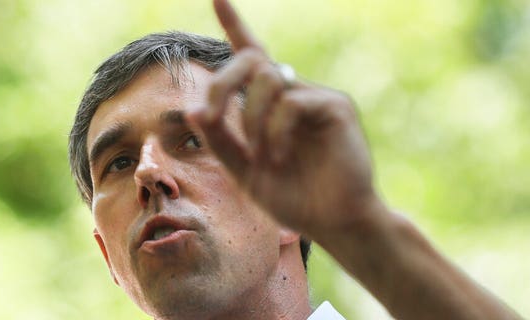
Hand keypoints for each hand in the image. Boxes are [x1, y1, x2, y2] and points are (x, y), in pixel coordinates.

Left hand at [188, 0, 380, 235]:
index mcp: (271, 105)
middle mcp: (292, 93)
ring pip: (267, 78)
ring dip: (251, 120)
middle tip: (210, 117)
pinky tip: (281, 158)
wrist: (334, 223)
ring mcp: (315, 96)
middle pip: (250, 59)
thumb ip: (221, 141)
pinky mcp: (335, 106)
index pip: (252, 55)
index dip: (235, 25)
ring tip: (263, 157)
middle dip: (221, 84)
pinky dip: (275, 132)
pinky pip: (290, 103)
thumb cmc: (293, 198)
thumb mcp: (244, 171)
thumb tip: (194, 109)